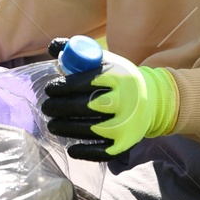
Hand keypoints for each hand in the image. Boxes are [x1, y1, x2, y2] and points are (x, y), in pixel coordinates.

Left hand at [41, 49, 178, 160]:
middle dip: (60, 108)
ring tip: (52, 125)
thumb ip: (79, 53)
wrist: (153, 100)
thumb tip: (52, 47)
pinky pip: (102, 152)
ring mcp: (126, 124)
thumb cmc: (120, 79)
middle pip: (86, 106)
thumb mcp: (106, 62)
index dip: (63, 86)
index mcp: (119, 77)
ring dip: (66, 128)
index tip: (49, 89)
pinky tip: (70, 148)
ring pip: (90, 130)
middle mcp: (125, 101)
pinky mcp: (126, 143)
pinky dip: (84, 152)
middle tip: (47, 107)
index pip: (86, 81)